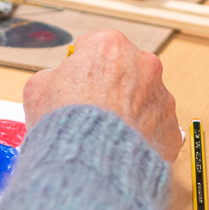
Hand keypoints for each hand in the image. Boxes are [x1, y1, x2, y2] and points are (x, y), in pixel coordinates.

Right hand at [23, 30, 180, 161]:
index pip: (95, 46)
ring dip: (128, 110)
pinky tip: (122, 146)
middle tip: (91, 108)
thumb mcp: (37, 90)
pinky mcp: (171, 127)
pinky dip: (142, 135)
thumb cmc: (67, 125)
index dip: (82, 65)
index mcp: (110, 46)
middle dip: (110, 86)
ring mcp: (162, 97)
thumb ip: (50, 79)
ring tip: (105, 132)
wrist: (91, 163)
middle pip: (124, 70)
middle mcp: (143, 65)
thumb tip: (53, 82)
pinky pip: (156, 127)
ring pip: (144, 98)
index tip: (77, 80)